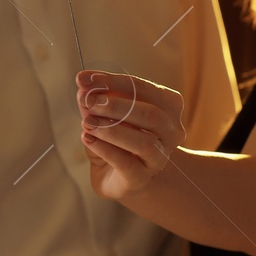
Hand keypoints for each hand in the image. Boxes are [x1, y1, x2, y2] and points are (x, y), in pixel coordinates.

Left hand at [76, 70, 185, 200]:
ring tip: (87, 123)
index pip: (143, 88)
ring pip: (144, 142)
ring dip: (112, 129)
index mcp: (168, 106)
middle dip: (116, 105)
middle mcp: (171, 132)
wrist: (118, 174)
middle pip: (151, 114)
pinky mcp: (142, 177)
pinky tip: (88, 139)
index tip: (84, 78)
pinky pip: (127, 164)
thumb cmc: (115, 137)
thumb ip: (96, 101)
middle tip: (89, 101)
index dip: (112, 82)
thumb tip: (84, 88)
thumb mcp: (103, 114)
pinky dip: (105, 149)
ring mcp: (159, 157)